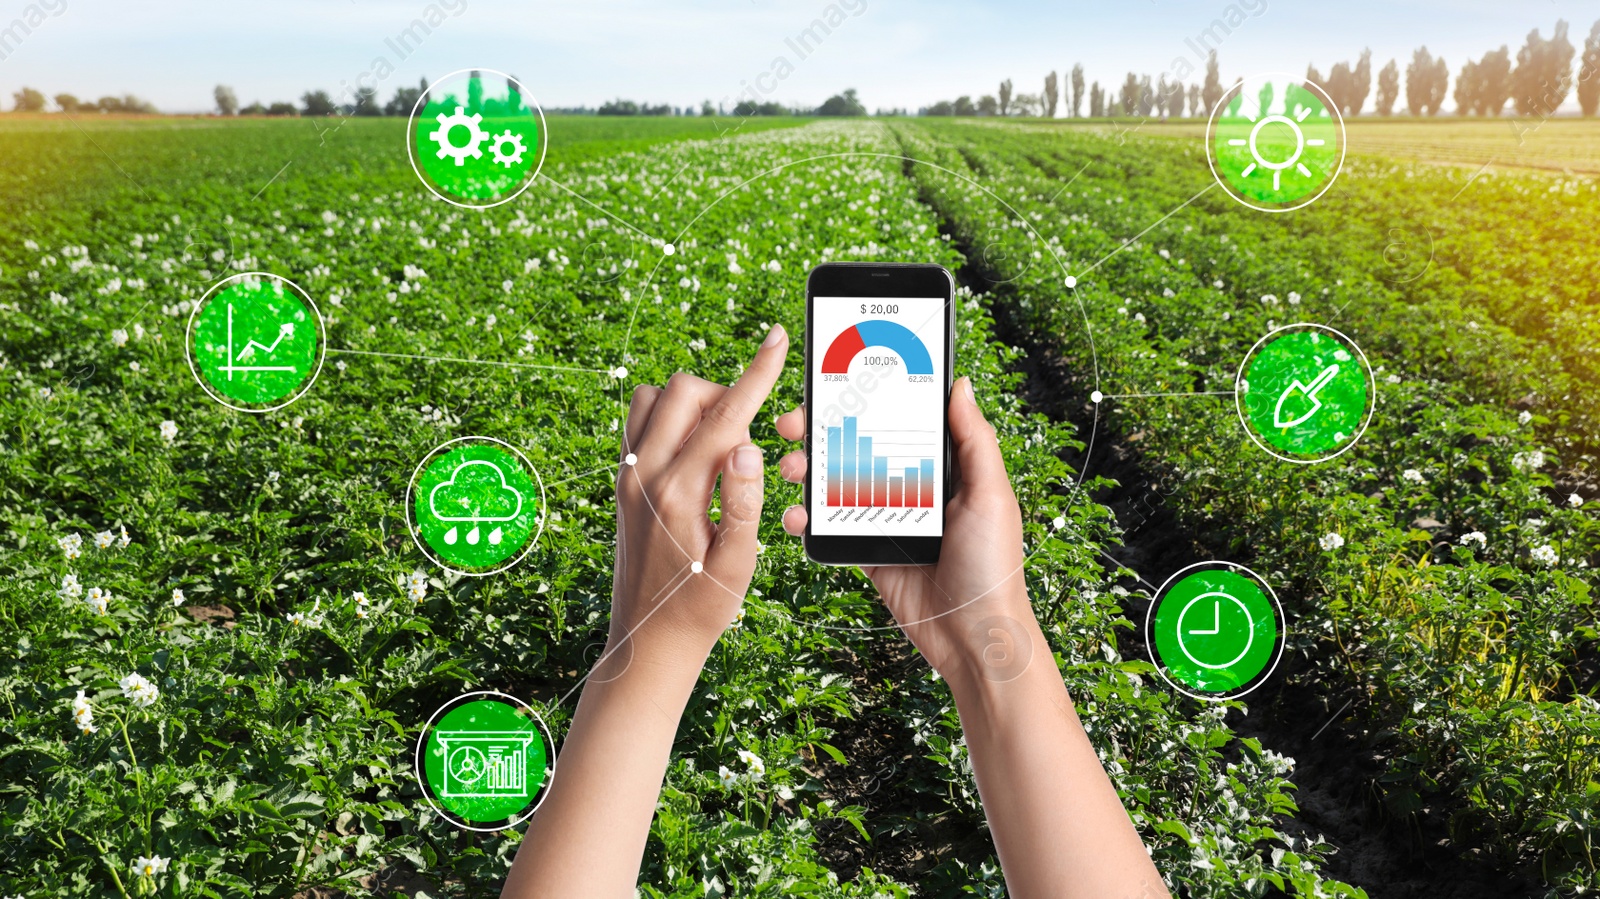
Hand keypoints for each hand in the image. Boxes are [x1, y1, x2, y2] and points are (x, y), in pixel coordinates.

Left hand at [608, 325, 788, 668]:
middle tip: (746, 445)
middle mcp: (643, 474)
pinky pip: (639, 422)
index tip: (775, 338)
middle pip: (683, 391)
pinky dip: (670, 421)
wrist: (647, 643)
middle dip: (724, 397)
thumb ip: (744, 503)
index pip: (724, 416)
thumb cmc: (700, 610)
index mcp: (678, 492)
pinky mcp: (622, 483)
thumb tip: (749, 448)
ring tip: (718, 449)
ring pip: (654, 398)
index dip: (756, 374)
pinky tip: (694, 458)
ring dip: (692, 406)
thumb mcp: (737, 566)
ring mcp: (626, 476)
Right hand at [776, 377, 1040, 684]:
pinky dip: (805, 518)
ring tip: (791, 468)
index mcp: (942, 467)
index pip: (899, 420)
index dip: (868, 399)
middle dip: (821, 430)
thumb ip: (975, 440)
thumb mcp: (991, 495)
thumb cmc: (993, 566)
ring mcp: (884, 517)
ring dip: (806, 469)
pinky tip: (795, 515)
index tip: (837, 379)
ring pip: (835, 482)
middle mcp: (910, 486)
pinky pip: (828, 527)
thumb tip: (960, 384)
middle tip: (793, 423)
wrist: (973, 637)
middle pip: (858, 445)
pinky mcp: (865, 550)